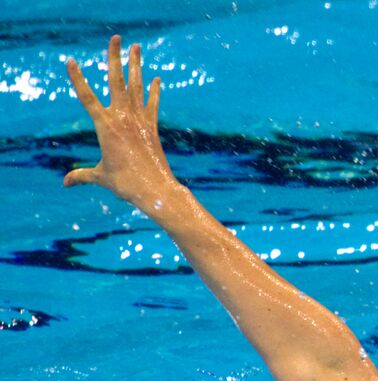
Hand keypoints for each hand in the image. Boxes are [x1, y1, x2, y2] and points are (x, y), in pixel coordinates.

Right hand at [64, 35, 174, 207]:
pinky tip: (156, 79)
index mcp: (105, 126)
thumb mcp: (100, 177)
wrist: (155, 190)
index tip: (71, 61)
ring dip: (136, 66)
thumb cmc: (126, 184)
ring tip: (136, 47)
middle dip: (115, 58)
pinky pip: (152, 105)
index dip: (78, 78)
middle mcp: (123, 118)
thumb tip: (65, 183)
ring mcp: (140, 121)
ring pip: (136, 87)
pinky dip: (154, 92)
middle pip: (117, 81)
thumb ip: (82, 176)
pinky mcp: (153, 128)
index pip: (87, 97)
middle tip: (116, 38)